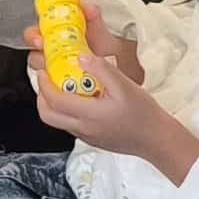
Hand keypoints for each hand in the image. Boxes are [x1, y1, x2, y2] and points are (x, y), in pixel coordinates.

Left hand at [24, 19, 193, 178]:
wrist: (157, 140)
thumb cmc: (144, 114)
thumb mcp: (125, 86)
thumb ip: (102, 70)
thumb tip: (81, 58)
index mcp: (89, 115)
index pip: (55, 100)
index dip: (44, 84)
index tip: (43, 71)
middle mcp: (83, 128)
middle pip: (48, 116)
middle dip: (41, 97)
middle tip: (46, 81)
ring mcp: (86, 136)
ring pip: (57, 122)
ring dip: (52, 105)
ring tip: (61, 87)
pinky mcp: (92, 139)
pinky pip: (70, 126)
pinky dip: (66, 112)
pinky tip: (80, 99)